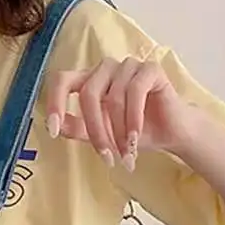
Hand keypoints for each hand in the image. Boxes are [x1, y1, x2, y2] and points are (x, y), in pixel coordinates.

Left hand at [45, 56, 187, 169]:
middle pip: (89, 94)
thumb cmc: (135, 132)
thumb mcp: (102, 134)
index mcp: (89, 80)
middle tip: (107, 158)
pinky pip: (135, 91)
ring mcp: (128, 66)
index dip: (55, 102)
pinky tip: (135, 138)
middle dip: (97, 131)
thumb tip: (54, 127)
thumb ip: (78, 128)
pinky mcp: (150, 69)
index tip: (53, 131)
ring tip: (126, 154)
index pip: (62, 80)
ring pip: (113, 97)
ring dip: (119, 131)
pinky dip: (133, 119)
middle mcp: (106, 69)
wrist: (171, 133)